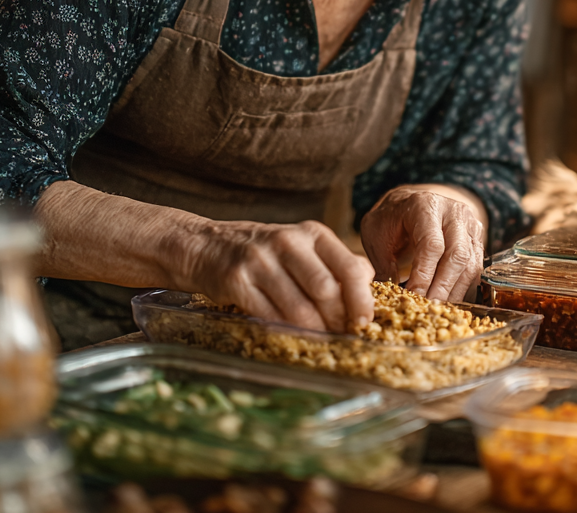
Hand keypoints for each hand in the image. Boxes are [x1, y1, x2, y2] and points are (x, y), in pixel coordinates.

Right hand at [182, 219, 374, 333]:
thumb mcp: (302, 247)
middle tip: (340, 337)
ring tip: (320, 342)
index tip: (364, 321)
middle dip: (337, 320)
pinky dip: (285, 332)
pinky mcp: (238, 280)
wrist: (207, 246)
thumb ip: (334, 263)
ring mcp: (261, 260)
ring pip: (299, 307)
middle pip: (326, 290)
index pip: (349, 267)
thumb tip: (369, 284)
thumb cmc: (264, 252)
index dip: (361, 299)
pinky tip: (292, 339)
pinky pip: (270, 316)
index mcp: (312, 234)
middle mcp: (288, 242)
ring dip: (314, 332)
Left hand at [360, 185, 485, 301]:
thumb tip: (388, 298)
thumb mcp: (376, 234)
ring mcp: (469, 225)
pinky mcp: (477, 239)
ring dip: (454, 291)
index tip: (414, 297)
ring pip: (470, 263)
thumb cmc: (390, 220)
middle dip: (442, 287)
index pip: (431, 244)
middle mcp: (453, 212)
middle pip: (457, 254)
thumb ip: (383, 264)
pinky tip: (448, 301)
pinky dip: (462, 288)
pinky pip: (475, 268)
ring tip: (438, 310)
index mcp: (425, 206)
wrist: (408, 204)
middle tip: (428, 309)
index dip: (424, 274)